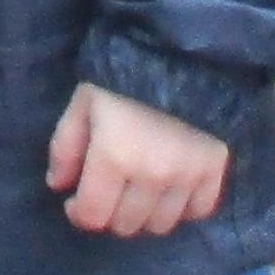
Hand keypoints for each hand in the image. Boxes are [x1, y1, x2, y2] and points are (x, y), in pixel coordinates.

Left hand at [44, 83, 229, 238]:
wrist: (182, 49)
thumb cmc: (123, 75)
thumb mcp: (83, 103)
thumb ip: (66, 147)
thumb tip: (59, 186)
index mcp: (113, 158)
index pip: (93, 216)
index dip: (79, 214)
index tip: (75, 201)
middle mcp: (151, 176)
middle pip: (126, 224)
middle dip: (109, 213)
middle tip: (107, 192)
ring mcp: (187, 176)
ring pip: (161, 224)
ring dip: (144, 215)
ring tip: (137, 192)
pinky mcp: (215, 169)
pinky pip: (198, 210)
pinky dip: (182, 208)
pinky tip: (170, 190)